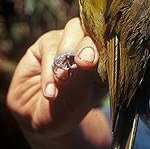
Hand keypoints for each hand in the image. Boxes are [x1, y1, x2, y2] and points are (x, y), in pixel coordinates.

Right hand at [7, 17, 107, 138]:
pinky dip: (49, 70)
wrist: (37, 119)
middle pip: (93, 29)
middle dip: (86, 47)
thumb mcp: (78, 97)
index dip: (104, 47)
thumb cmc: (65, 110)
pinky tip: (50, 91)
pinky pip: (50, 46)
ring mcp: (68, 42)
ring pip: (73, 29)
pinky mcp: (46, 44)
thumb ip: (84, 73)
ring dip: (66, 56)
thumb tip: (87, 54)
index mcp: (105, 60)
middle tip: (81, 65)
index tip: (94, 63)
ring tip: (61, 81)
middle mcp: (89, 46)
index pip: (112, 41)